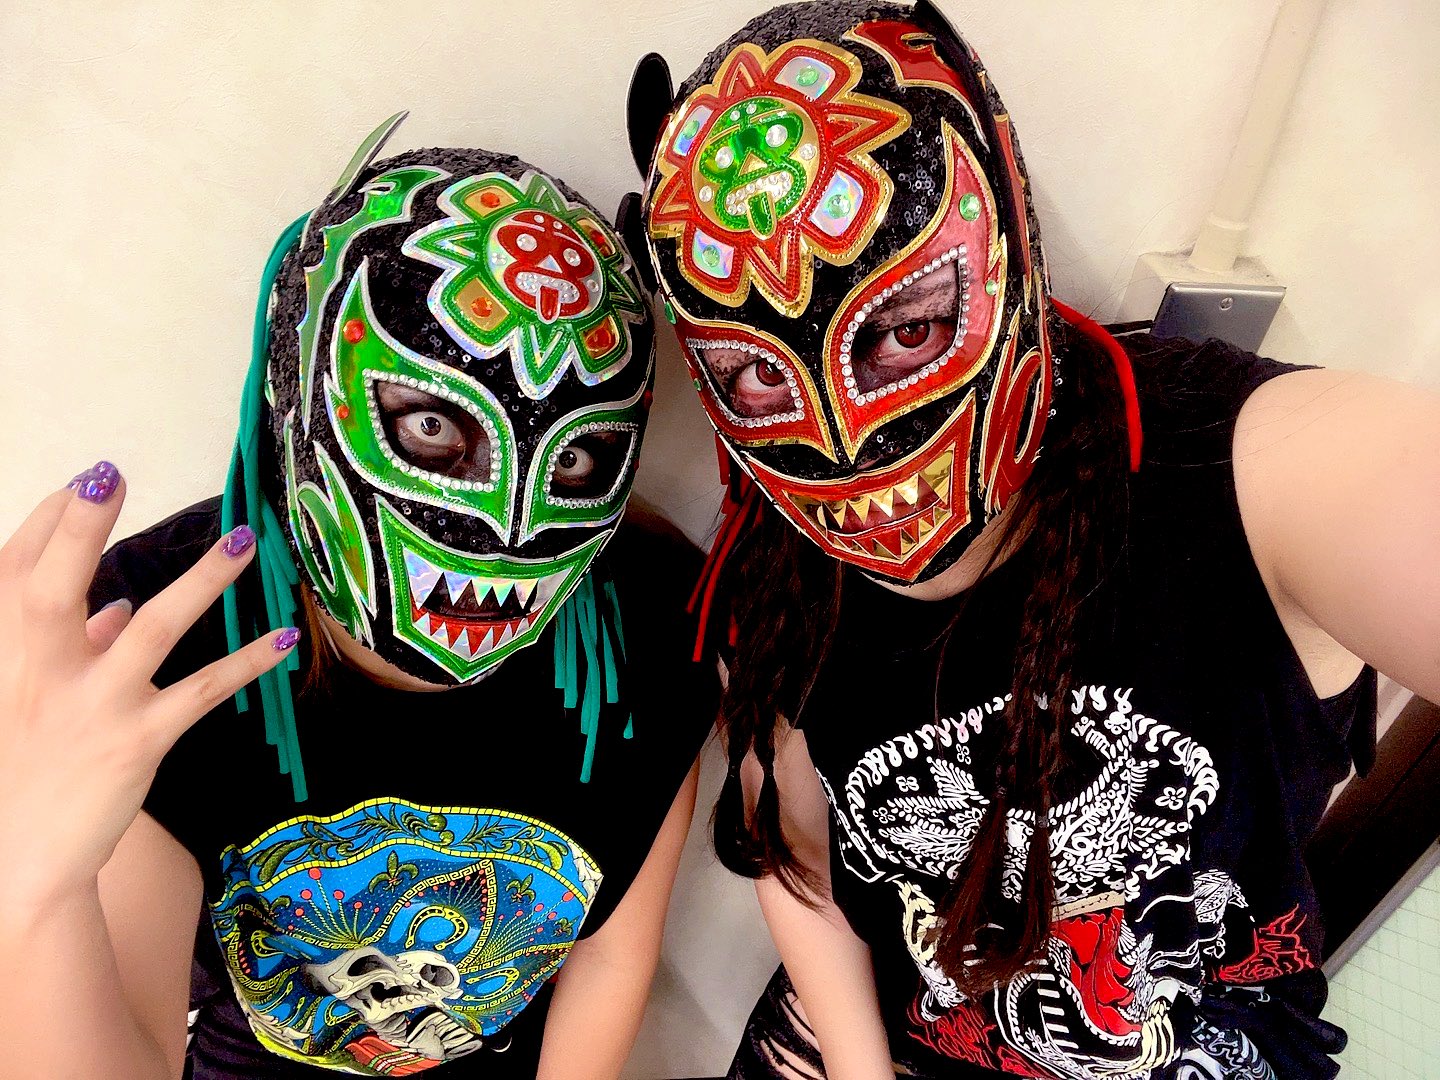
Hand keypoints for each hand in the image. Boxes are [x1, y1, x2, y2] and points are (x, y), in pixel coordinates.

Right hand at [0, 462, 298, 904]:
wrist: (17, 865)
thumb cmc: (22, 770)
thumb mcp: (25, 700)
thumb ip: (71, 648)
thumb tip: (116, 607)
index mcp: (2, 655)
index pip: (15, 570)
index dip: (51, 521)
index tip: (87, 481)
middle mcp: (36, 674)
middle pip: (52, 586)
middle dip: (79, 529)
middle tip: (111, 473)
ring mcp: (90, 706)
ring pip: (153, 630)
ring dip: (202, 581)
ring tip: (245, 541)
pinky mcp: (138, 742)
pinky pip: (201, 691)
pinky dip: (246, 663)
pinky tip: (284, 638)